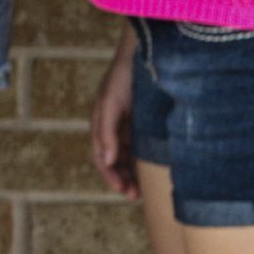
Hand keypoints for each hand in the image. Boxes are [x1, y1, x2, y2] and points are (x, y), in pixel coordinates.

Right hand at [89, 30, 140, 200]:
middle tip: (134, 196)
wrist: (144, 56)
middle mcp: (113, 128)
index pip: (101, 157)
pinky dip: (144, 162)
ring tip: (143, 191)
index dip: (110, 176)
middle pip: (114, 162)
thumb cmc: (122, 78)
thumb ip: (106, 132)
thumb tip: (107, 160)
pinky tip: (153, 172)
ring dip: (133, 175)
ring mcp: (129, 127)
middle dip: (122, 180)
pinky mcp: (145, 124)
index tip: (124, 191)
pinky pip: (142, 148)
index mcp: (100, 125)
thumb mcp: (111, 104)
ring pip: (129, 158)